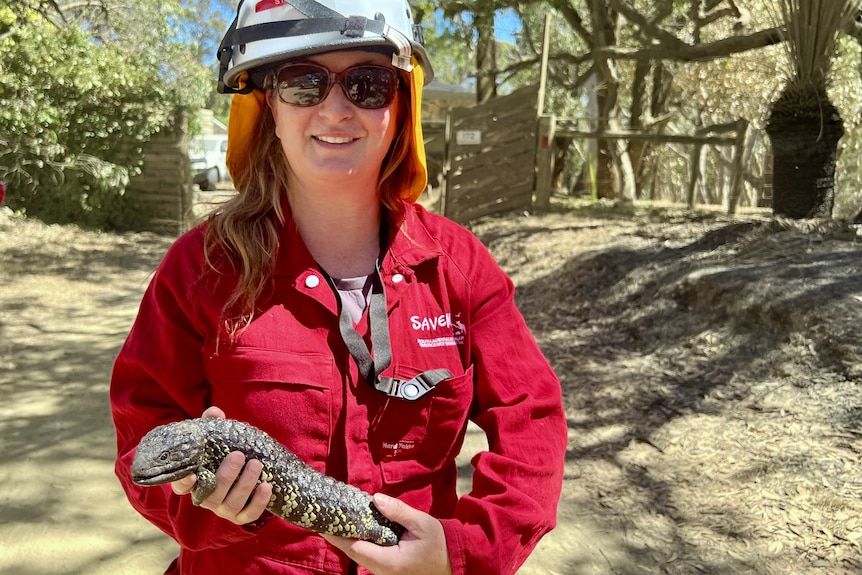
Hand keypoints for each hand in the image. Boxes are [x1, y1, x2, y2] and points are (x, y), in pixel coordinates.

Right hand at [170, 406, 271, 524]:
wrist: (247, 468)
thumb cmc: (224, 451)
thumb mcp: (218, 438)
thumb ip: (213, 425)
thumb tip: (214, 412)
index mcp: (195, 481)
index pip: (181, 487)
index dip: (183, 484)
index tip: (191, 475)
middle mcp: (206, 498)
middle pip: (210, 495)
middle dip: (226, 476)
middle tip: (239, 455)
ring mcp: (223, 509)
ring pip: (230, 505)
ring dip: (244, 485)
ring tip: (256, 464)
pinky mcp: (240, 516)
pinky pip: (248, 516)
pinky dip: (258, 503)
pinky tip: (267, 486)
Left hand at [322, 493, 451, 574]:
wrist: (453, 561)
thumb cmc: (439, 543)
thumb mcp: (421, 523)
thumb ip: (398, 511)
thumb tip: (376, 499)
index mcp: (390, 562)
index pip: (356, 549)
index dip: (338, 537)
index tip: (323, 526)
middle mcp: (383, 572)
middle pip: (354, 553)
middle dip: (339, 536)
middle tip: (326, 518)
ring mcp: (385, 573)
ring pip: (360, 556)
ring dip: (348, 539)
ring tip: (338, 520)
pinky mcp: (388, 569)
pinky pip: (369, 556)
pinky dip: (360, 542)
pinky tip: (356, 528)